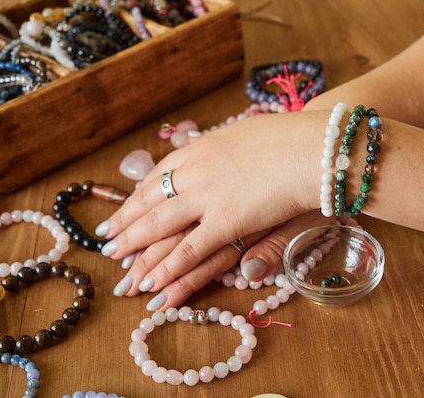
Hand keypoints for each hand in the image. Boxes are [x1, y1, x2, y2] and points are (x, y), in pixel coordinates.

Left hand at [99, 111, 327, 305]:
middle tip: (107, 241)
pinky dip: (169, 267)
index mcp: (202, 149)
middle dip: (127, 224)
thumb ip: (223, 152)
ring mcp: (209, 196)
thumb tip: (191, 149)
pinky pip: (191, 249)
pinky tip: (151, 283)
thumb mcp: (250, 139)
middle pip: (152, 202)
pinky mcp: (228, 221)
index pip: (160, 175)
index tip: (127, 207)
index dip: (140, 195)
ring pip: (162, 228)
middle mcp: (197, 171)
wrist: (316, 144)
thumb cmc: (291, 140)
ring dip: (137, 250)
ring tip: (118, 268)